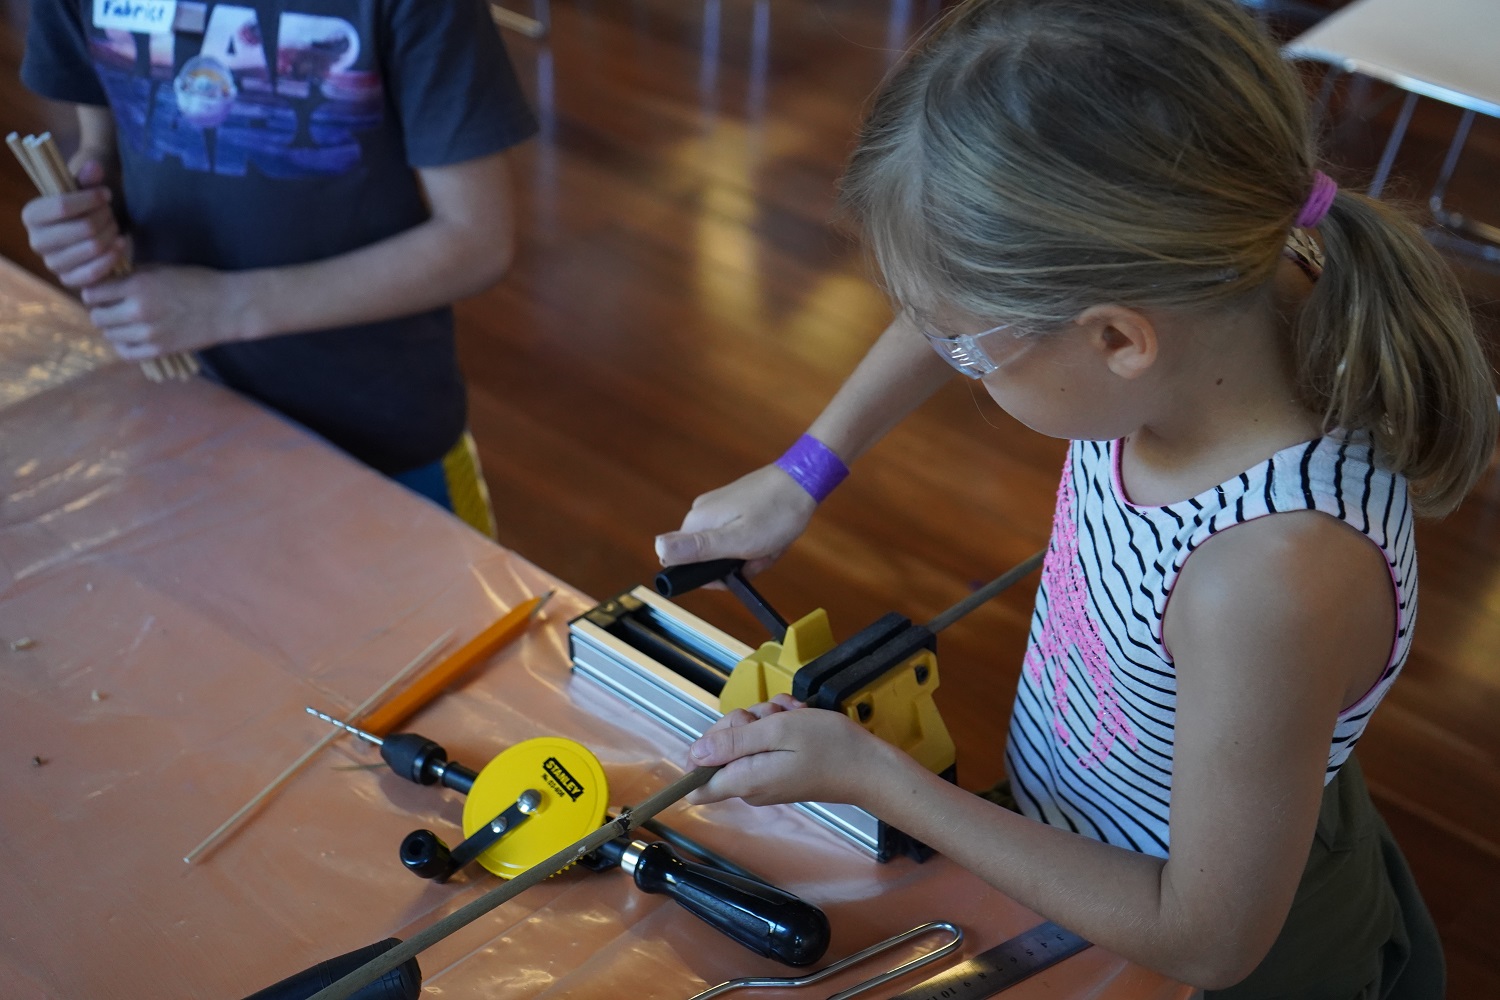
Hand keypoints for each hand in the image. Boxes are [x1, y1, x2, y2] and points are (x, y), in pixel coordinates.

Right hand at [20, 159, 127, 289]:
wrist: (91, 230)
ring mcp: (52, 264)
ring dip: (111, 234)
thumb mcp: (84, 187)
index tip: (106, 194)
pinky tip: (121, 243)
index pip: (62, 206)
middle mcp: (36, 241)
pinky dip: (113, 256)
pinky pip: (94, 272)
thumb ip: (87, 177)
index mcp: (31, 215)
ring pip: (94, 248)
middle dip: (105, 217)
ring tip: (114, 226)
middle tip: (110, 212)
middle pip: (84, 228)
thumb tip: (94, 167)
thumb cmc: (85, 206)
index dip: (90, 199)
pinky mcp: (69, 280)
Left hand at [81, 264, 254, 358]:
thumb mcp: (160, 269)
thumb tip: (106, 282)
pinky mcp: (159, 350)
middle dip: (101, 310)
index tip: (103, 292)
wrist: (228, 306)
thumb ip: (131, 276)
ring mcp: (148, 333)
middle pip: (97, 316)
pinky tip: (131, 337)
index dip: (95, 292)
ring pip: (109, 335)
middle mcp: (138, 310)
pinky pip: (125, 352)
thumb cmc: (197, 282)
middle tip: (112, 308)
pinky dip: (123, 344)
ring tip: (125, 322)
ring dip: (113, 328)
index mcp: (138, 285)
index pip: (93, 293)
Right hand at [655, 464, 816, 577]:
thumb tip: (657, 547)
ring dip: (752, 556)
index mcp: (697, 522)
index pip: (683, 564)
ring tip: (770, 545)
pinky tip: (772, 538)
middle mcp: (702, 515)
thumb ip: (697, 548)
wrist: (804, 481)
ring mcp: (718, 510)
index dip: (711, 575)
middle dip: (737, 565)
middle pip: (709, 560)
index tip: (735, 568)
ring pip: (728, 551)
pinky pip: (740, 539)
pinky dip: (758, 545)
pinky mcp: (734, 509)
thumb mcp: (737, 539)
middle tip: (760, 554)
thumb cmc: (775, 512)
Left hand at [687, 694, 886, 807]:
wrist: (869, 766)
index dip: (699, 753)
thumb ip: (734, 742)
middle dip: (743, 721)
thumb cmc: (831, 748)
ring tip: (792, 716)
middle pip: (720, 748)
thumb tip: (696, 753)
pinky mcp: (778, 770)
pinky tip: (798, 719)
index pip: (695, 783)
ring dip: (766, 718)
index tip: (726, 732)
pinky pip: (765, 742)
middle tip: (772, 716)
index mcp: (745, 779)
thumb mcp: (779, 731)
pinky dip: (779, 725)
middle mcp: (750, 785)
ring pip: (745, 738)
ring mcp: (764, 777)